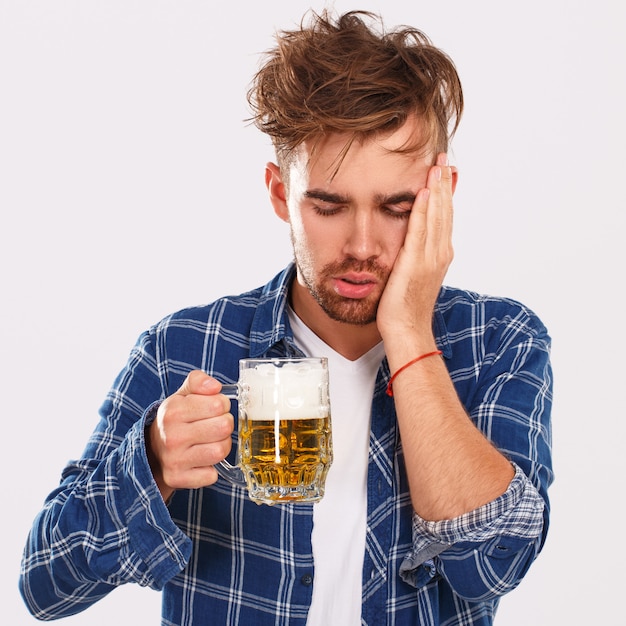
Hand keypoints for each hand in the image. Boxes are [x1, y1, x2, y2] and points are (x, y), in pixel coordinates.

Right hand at [146, 370, 233, 500]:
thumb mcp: (182, 395)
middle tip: (214, 425)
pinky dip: (211, 469)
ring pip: (221, 451)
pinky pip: (212, 475)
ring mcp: (174, 459)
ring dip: (221, 446)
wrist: (151, 451)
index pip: (219, 404)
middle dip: (224, 424)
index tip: (214, 408)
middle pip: (224, 427)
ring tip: (210, 442)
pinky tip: (201, 461)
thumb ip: (198, 382)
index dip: (222, 405)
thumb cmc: (174, 420)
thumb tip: (214, 386)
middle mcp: (172, 436)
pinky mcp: (178, 478)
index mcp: (173, 411)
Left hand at [377, 153, 455, 346]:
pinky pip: (420, 230)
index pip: (444, 216)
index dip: (445, 192)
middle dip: (445, 183)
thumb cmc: (407, 306)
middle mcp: (439, 253)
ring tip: (437, 164)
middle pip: (445, 211)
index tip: (444, 170)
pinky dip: (423, 210)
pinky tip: (424, 191)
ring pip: (436, 216)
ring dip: (437, 188)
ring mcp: (430, 258)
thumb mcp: (415, 274)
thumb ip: (417, 254)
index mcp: (440, 254)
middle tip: (444, 157)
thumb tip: (412, 240)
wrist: (407, 330)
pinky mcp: (415, 263)